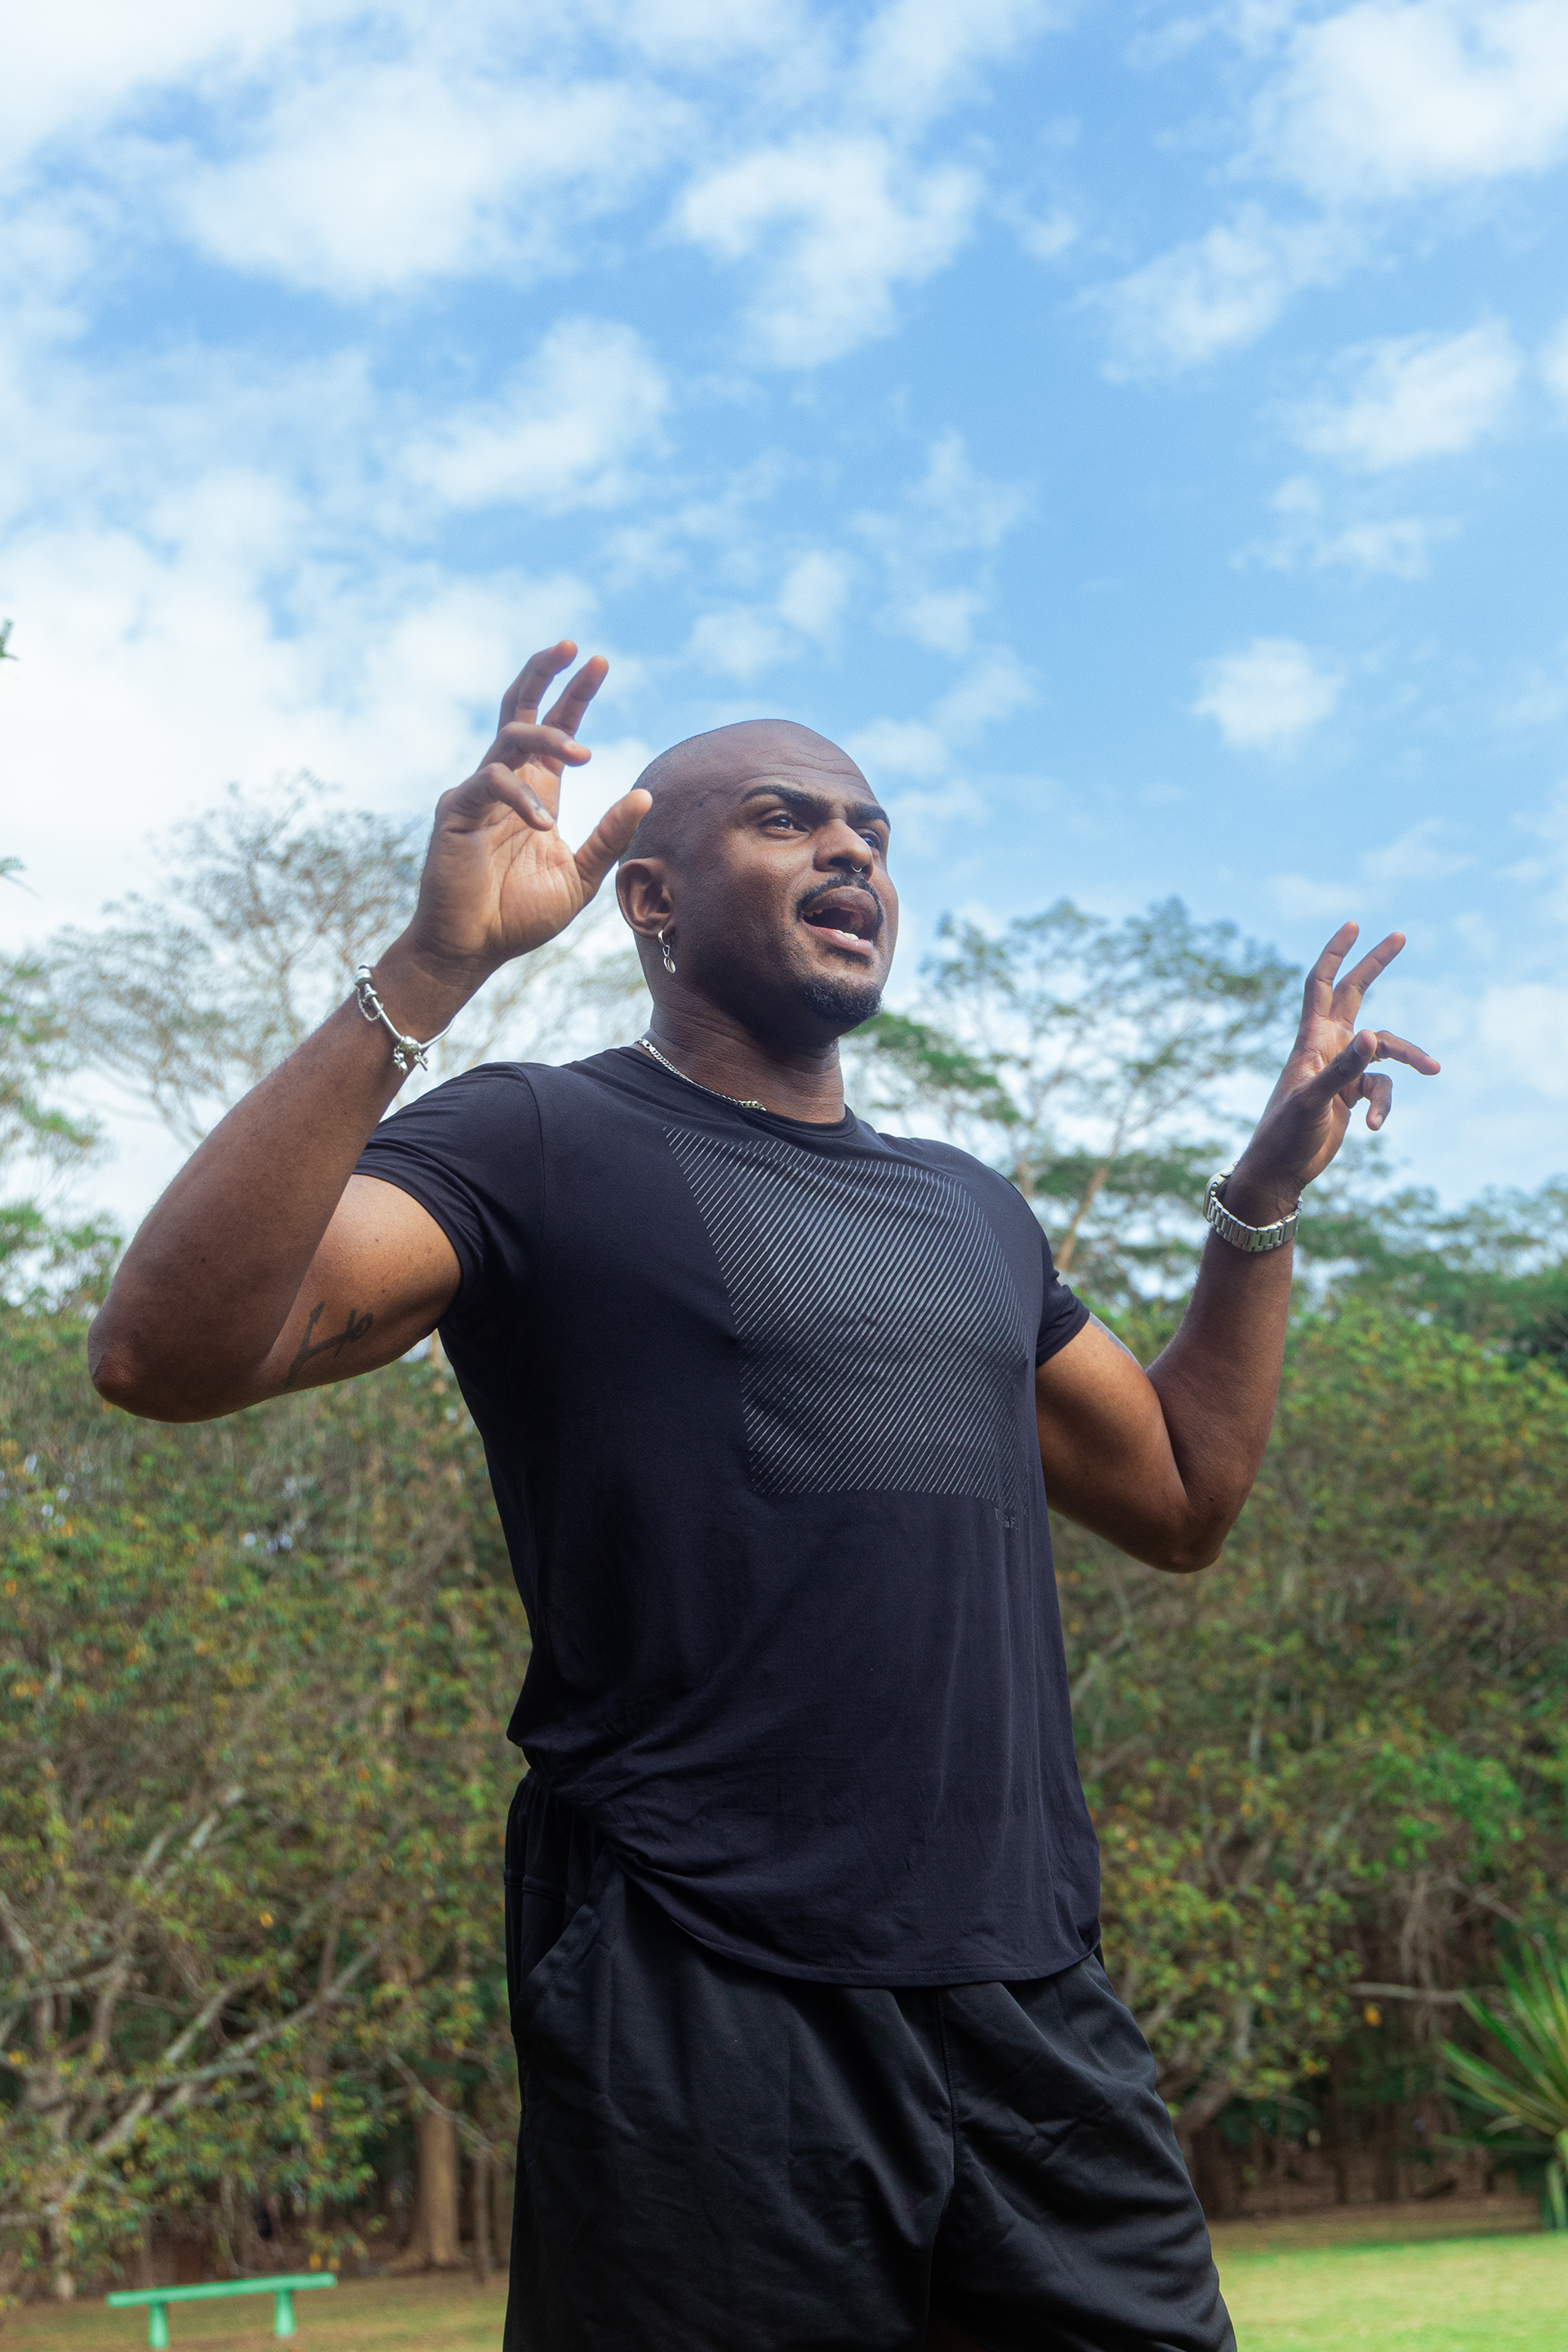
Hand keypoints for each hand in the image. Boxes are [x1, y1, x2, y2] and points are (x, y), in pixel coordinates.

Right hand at [399, 642, 651, 984]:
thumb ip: (610, 836)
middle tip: (576, 650)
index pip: (555, 729)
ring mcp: (477, 793)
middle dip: (545, 674)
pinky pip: (489, 783)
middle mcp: (506, 783)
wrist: (472, 950)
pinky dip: (520, 797)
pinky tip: (543, 826)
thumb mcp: (580, 877)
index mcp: (536, 793)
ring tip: (584, 753)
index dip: (575, 695)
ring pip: (508, 736)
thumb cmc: (519, 917)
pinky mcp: (456, 811)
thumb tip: (646, 794)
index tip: (598, 662)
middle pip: (520, 709)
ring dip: (549, 736)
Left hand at [1229, 923, 1439, 1216]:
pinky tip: (1372, 1129)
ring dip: (1408, 1058)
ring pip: (1383, 1050)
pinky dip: (1384, 1106)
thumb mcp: (1314, 1101)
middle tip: (1400, 935)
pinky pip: (1381, 1089)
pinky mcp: (1350, 1094)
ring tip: (1434, 1069)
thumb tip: (1372, 1036)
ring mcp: (1340, 1070)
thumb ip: (1344, 1070)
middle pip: (1354, 995)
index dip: (1336, 954)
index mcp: (1311, 1040)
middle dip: (1374, 966)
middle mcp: (1326, 1047)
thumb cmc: (1284, 1134)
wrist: (1279, 1172)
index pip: (1321, 985)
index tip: (1354, 925)